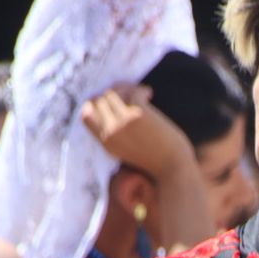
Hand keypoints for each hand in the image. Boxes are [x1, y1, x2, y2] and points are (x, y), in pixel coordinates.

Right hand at [80, 85, 197, 179]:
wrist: (172, 169)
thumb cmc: (154, 159)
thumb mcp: (125, 149)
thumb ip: (114, 133)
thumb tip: (111, 103)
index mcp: (105, 141)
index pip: (85, 114)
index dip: (95, 102)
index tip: (109, 99)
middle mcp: (110, 131)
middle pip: (99, 98)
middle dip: (112, 91)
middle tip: (128, 92)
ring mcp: (123, 122)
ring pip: (114, 92)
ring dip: (126, 88)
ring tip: (139, 93)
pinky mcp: (139, 115)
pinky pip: (133, 91)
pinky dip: (142, 90)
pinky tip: (149, 94)